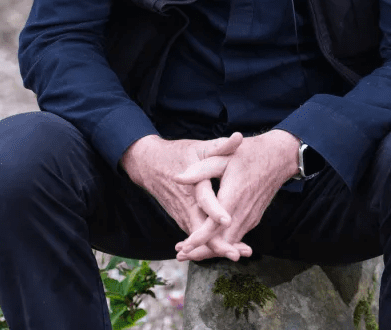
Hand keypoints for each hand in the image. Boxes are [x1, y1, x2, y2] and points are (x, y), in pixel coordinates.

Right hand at [120, 132, 251, 260]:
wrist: (150, 165)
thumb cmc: (179, 154)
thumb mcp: (199, 147)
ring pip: (200, 238)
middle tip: (239, 254)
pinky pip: (198, 236)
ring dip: (218, 247)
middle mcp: (186, 206)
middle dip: (220, 244)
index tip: (228, 220)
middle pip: (201, 231)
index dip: (215, 211)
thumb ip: (220, 146)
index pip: (204, 201)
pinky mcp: (184, 220)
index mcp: (192, 186)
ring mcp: (183, 216)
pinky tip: (229, 249)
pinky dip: (212, 244)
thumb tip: (239, 137)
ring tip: (240, 254)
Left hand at [173, 130, 299, 261]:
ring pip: (230, 242)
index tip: (183, 248)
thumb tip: (177, 178)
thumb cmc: (249, 154)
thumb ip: (200, 170)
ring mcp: (251, 217)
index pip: (214, 226)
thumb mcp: (223, 156)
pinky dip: (222, 242)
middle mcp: (244, 212)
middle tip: (180, 256)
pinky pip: (236, 235)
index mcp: (234, 197)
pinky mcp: (253, 218)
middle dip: (201, 252)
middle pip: (221, 242)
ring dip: (210, 249)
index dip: (198, 239)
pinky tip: (208, 242)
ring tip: (188, 252)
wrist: (279, 157)